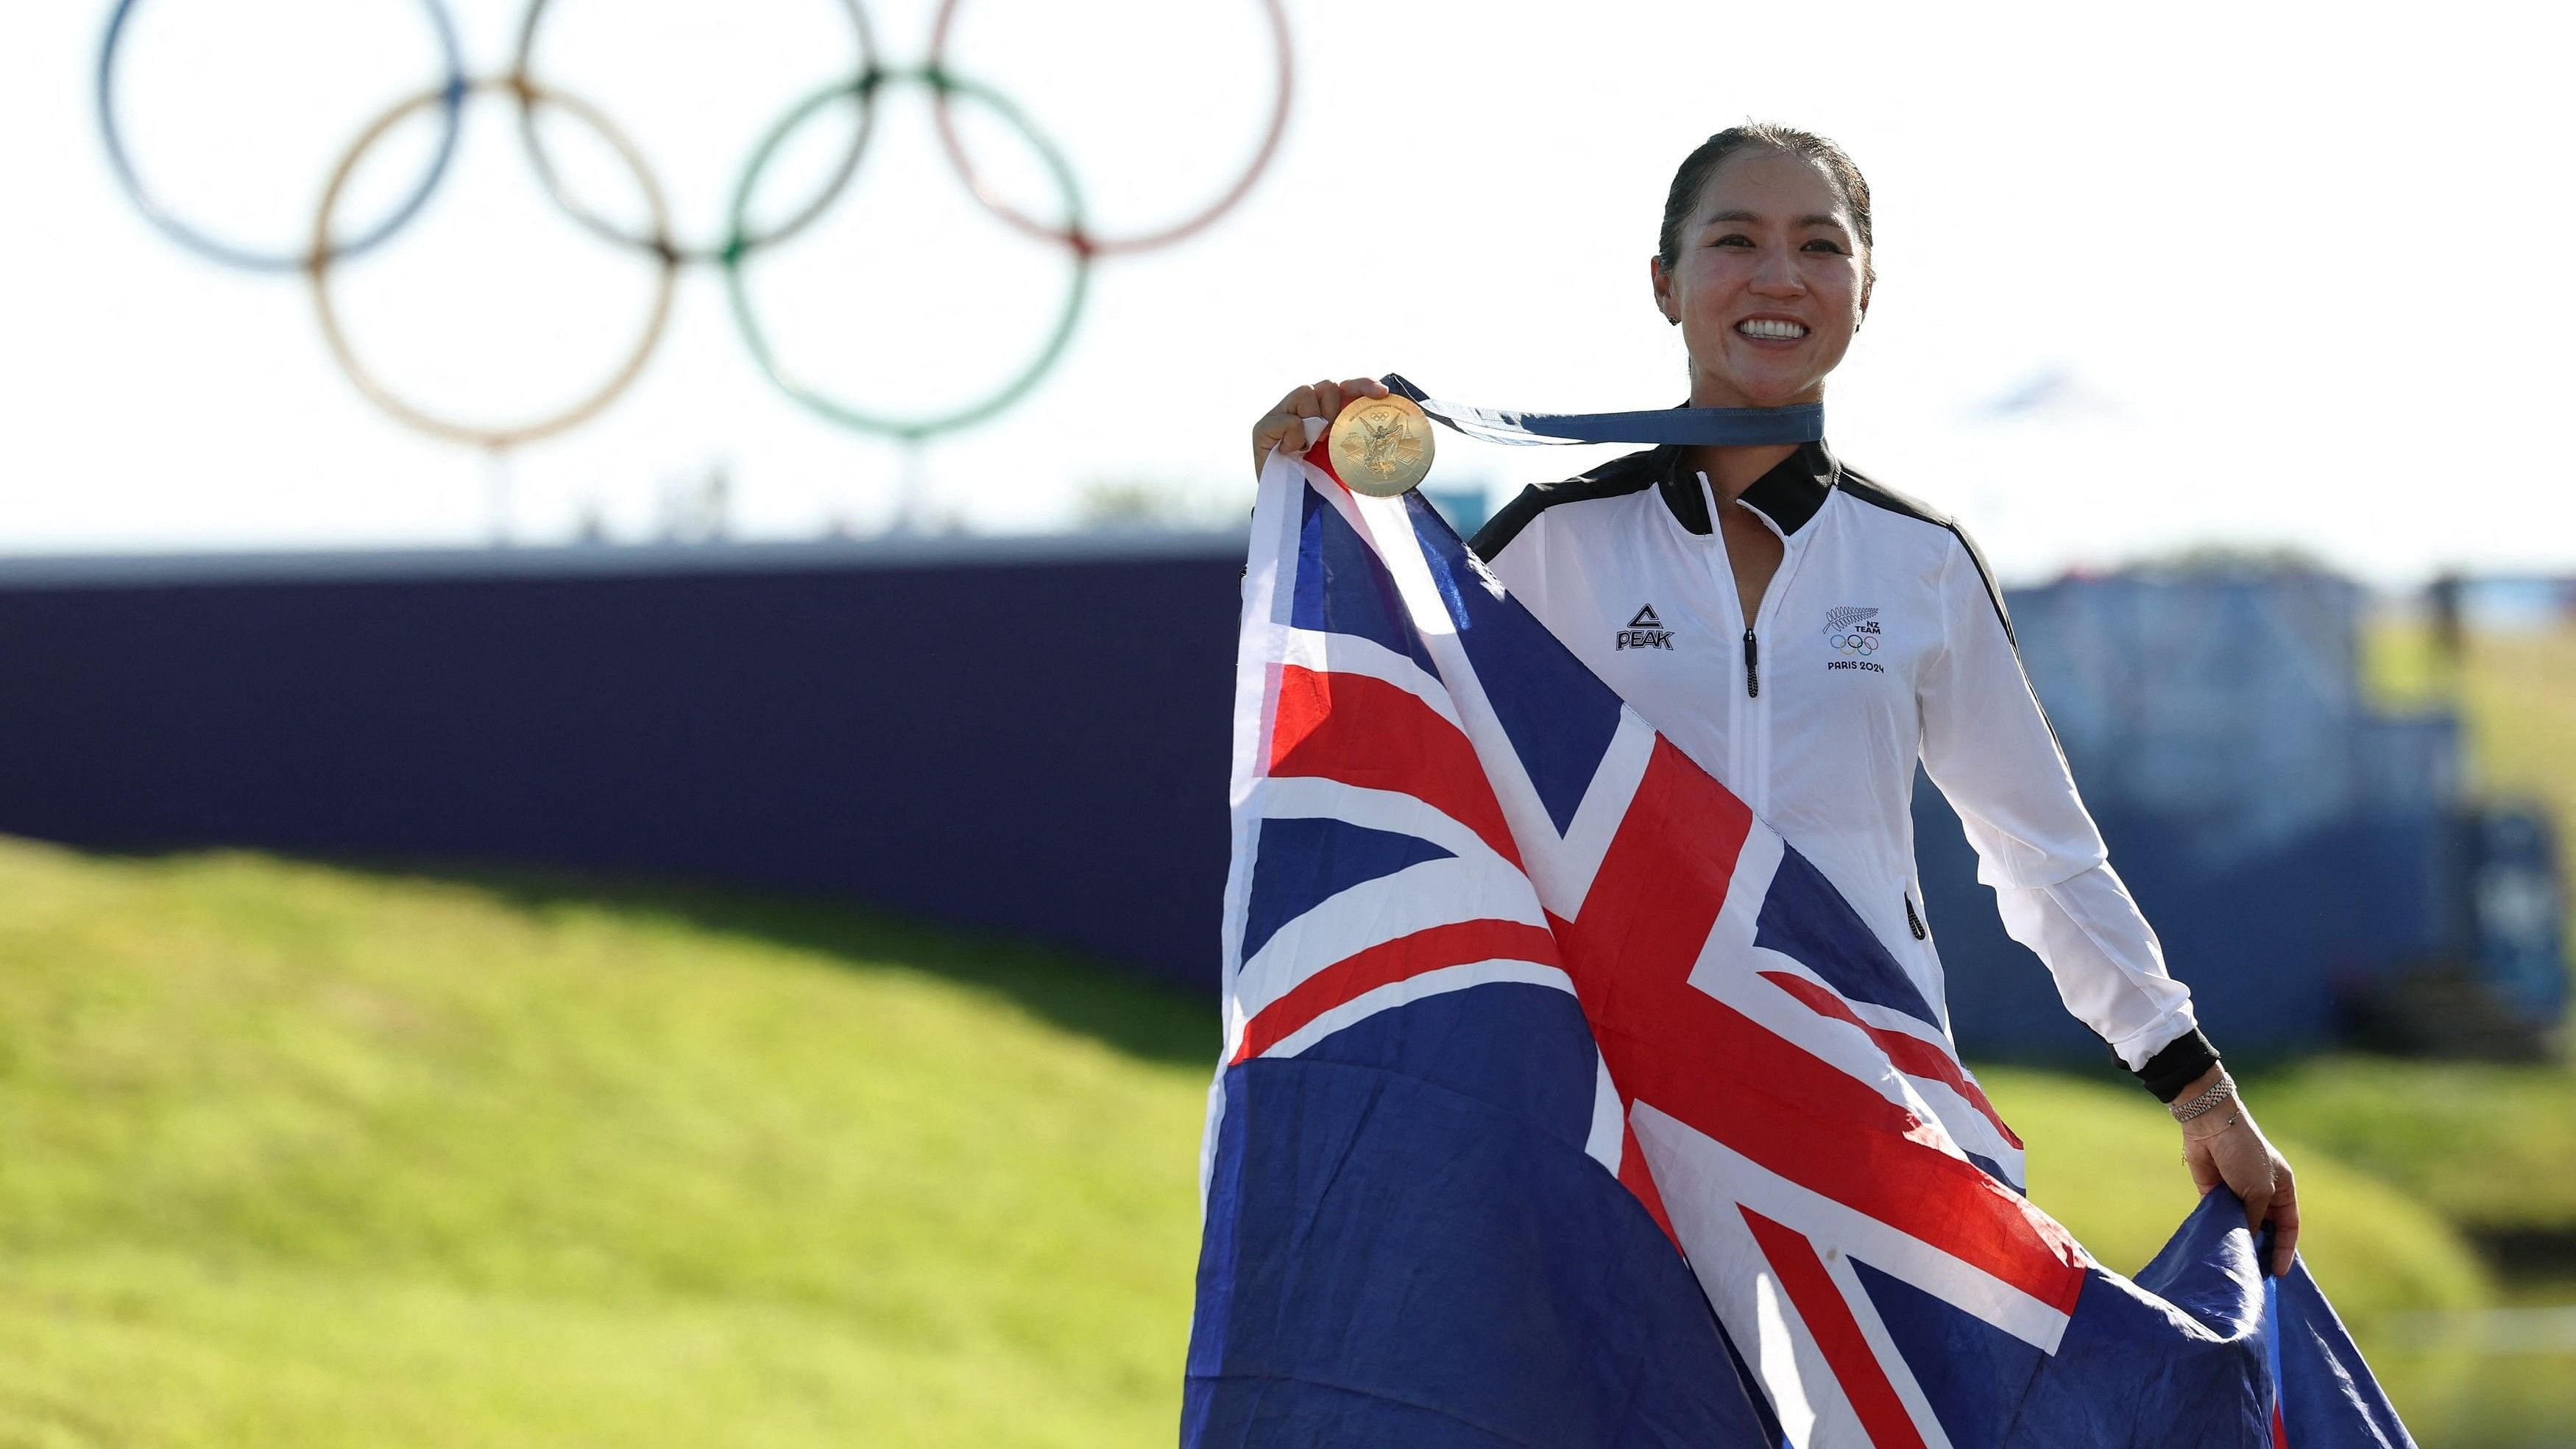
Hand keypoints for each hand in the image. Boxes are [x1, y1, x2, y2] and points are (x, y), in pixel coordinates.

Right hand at [1251, 376, 1387, 477]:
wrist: (1293, 509)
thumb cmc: (1320, 483)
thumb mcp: (1347, 458)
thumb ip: (1359, 437)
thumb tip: (1386, 420)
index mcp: (1326, 412)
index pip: (1346, 387)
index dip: (1363, 385)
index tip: (1382, 394)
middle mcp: (1305, 408)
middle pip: (1327, 385)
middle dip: (1335, 408)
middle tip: (1331, 435)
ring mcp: (1282, 414)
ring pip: (1305, 392)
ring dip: (1315, 419)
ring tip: (1311, 444)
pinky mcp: (1264, 427)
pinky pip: (1288, 420)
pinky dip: (1294, 437)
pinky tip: (1291, 453)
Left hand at [2177, 1070, 2299, 1276]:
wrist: (2211, 1127)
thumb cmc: (2244, 1154)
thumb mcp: (2259, 1189)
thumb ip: (2256, 1217)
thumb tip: (2247, 1240)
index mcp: (2283, 1189)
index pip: (2289, 1226)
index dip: (2285, 1250)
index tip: (2280, 1274)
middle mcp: (2263, 1194)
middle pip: (2266, 1230)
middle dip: (2262, 1251)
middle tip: (2258, 1277)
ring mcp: (2238, 1195)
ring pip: (2242, 1227)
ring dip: (2240, 1244)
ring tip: (2239, 1269)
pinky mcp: (2214, 1194)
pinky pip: (2220, 1220)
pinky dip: (2220, 1233)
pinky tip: (2219, 1250)